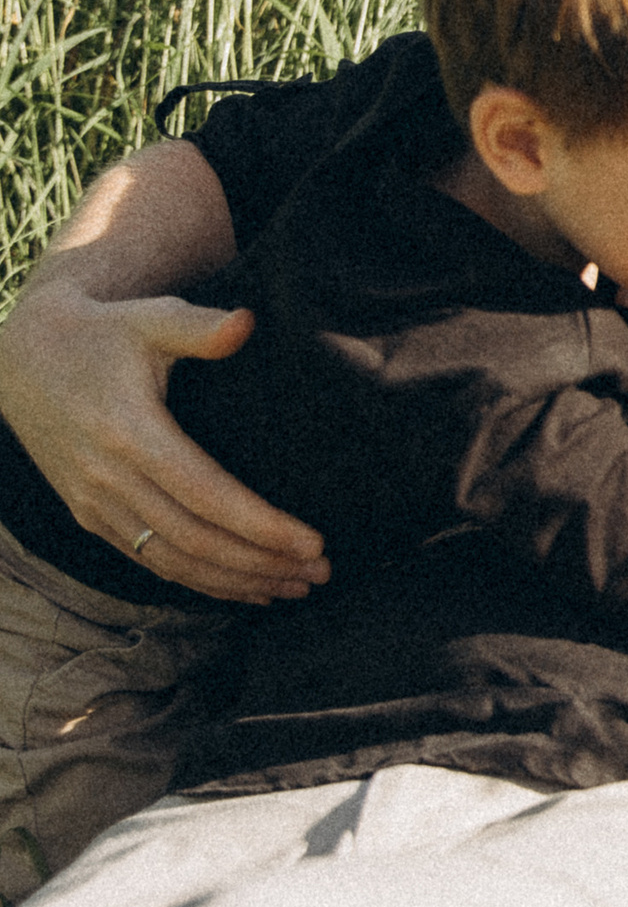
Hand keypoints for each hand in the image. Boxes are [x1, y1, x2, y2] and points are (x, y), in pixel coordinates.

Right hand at [0, 288, 327, 601]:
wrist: (21, 358)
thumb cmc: (101, 333)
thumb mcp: (148, 318)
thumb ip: (199, 326)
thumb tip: (247, 323)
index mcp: (130, 434)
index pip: (206, 495)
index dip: (260, 526)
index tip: (312, 543)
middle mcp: (108, 478)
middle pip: (195, 540)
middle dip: (262, 563)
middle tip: (319, 572)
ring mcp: (94, 503)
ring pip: (170, 562)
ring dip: (235, 581)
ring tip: (294, 587)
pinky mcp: (88, 514)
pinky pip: (146, 560)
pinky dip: (196, 581)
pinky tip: (241, 586)